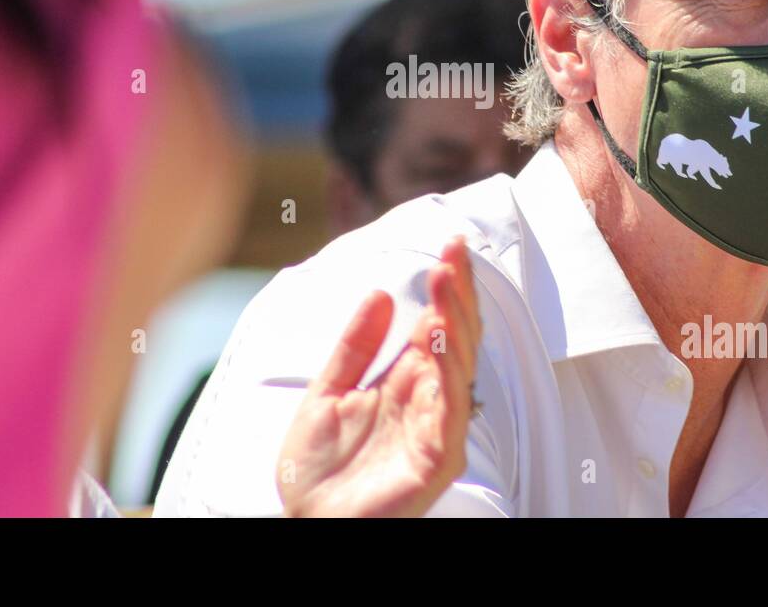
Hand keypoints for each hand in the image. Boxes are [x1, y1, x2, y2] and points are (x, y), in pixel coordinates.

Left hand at [275, 236, 480, 516]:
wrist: (309, 523)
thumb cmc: (320, 469)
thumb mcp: (327, 392)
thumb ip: (353, 346)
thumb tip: (379, 293)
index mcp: (407, 382)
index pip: (437, 324)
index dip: (447, 286)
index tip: (449, 245)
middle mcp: (429, 400)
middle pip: (455, 338)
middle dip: (458, 293)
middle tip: (455, 252)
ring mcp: (436, 428)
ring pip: (458, 367)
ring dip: (454, 322)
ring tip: (446, 282)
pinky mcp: (436, 458)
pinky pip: (450, 411)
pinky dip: (448, 373)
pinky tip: (439, 338)